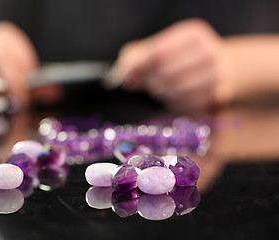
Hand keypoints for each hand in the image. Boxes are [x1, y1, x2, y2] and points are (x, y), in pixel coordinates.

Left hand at [113, 18, 228, 111]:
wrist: (225, 67)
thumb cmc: (185, 57)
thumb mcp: (164, 46)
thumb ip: (137, 56)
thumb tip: (121, 75)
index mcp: (192, 34)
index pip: (157, 53)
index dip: (137, 68)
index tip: (125, 78)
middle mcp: (208, 52)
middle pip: (164, 74)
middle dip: (150, 82)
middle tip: (148, 84)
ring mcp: (215, 75)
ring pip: (174, 91)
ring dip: (161, 94)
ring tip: (163, 88)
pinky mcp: (217, 95)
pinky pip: (184, 104)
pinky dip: (174, 103)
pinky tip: (176, 95)